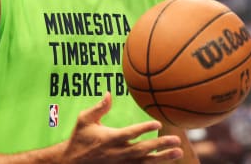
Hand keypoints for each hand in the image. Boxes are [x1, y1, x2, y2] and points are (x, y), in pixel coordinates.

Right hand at [61, 92, 183, 162]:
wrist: (71, 163)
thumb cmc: (79, 139)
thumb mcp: (84, 121)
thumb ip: (99, 108)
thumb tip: (109, 93)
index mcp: (110, 139)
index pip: (130, 134)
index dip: (145, 129)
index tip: (159, 124)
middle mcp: (117, 153)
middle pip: (143, 150)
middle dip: (161, 145)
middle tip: (177, 141)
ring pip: (146, 162)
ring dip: (163, 158)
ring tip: (179, 152)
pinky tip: (166, 161)